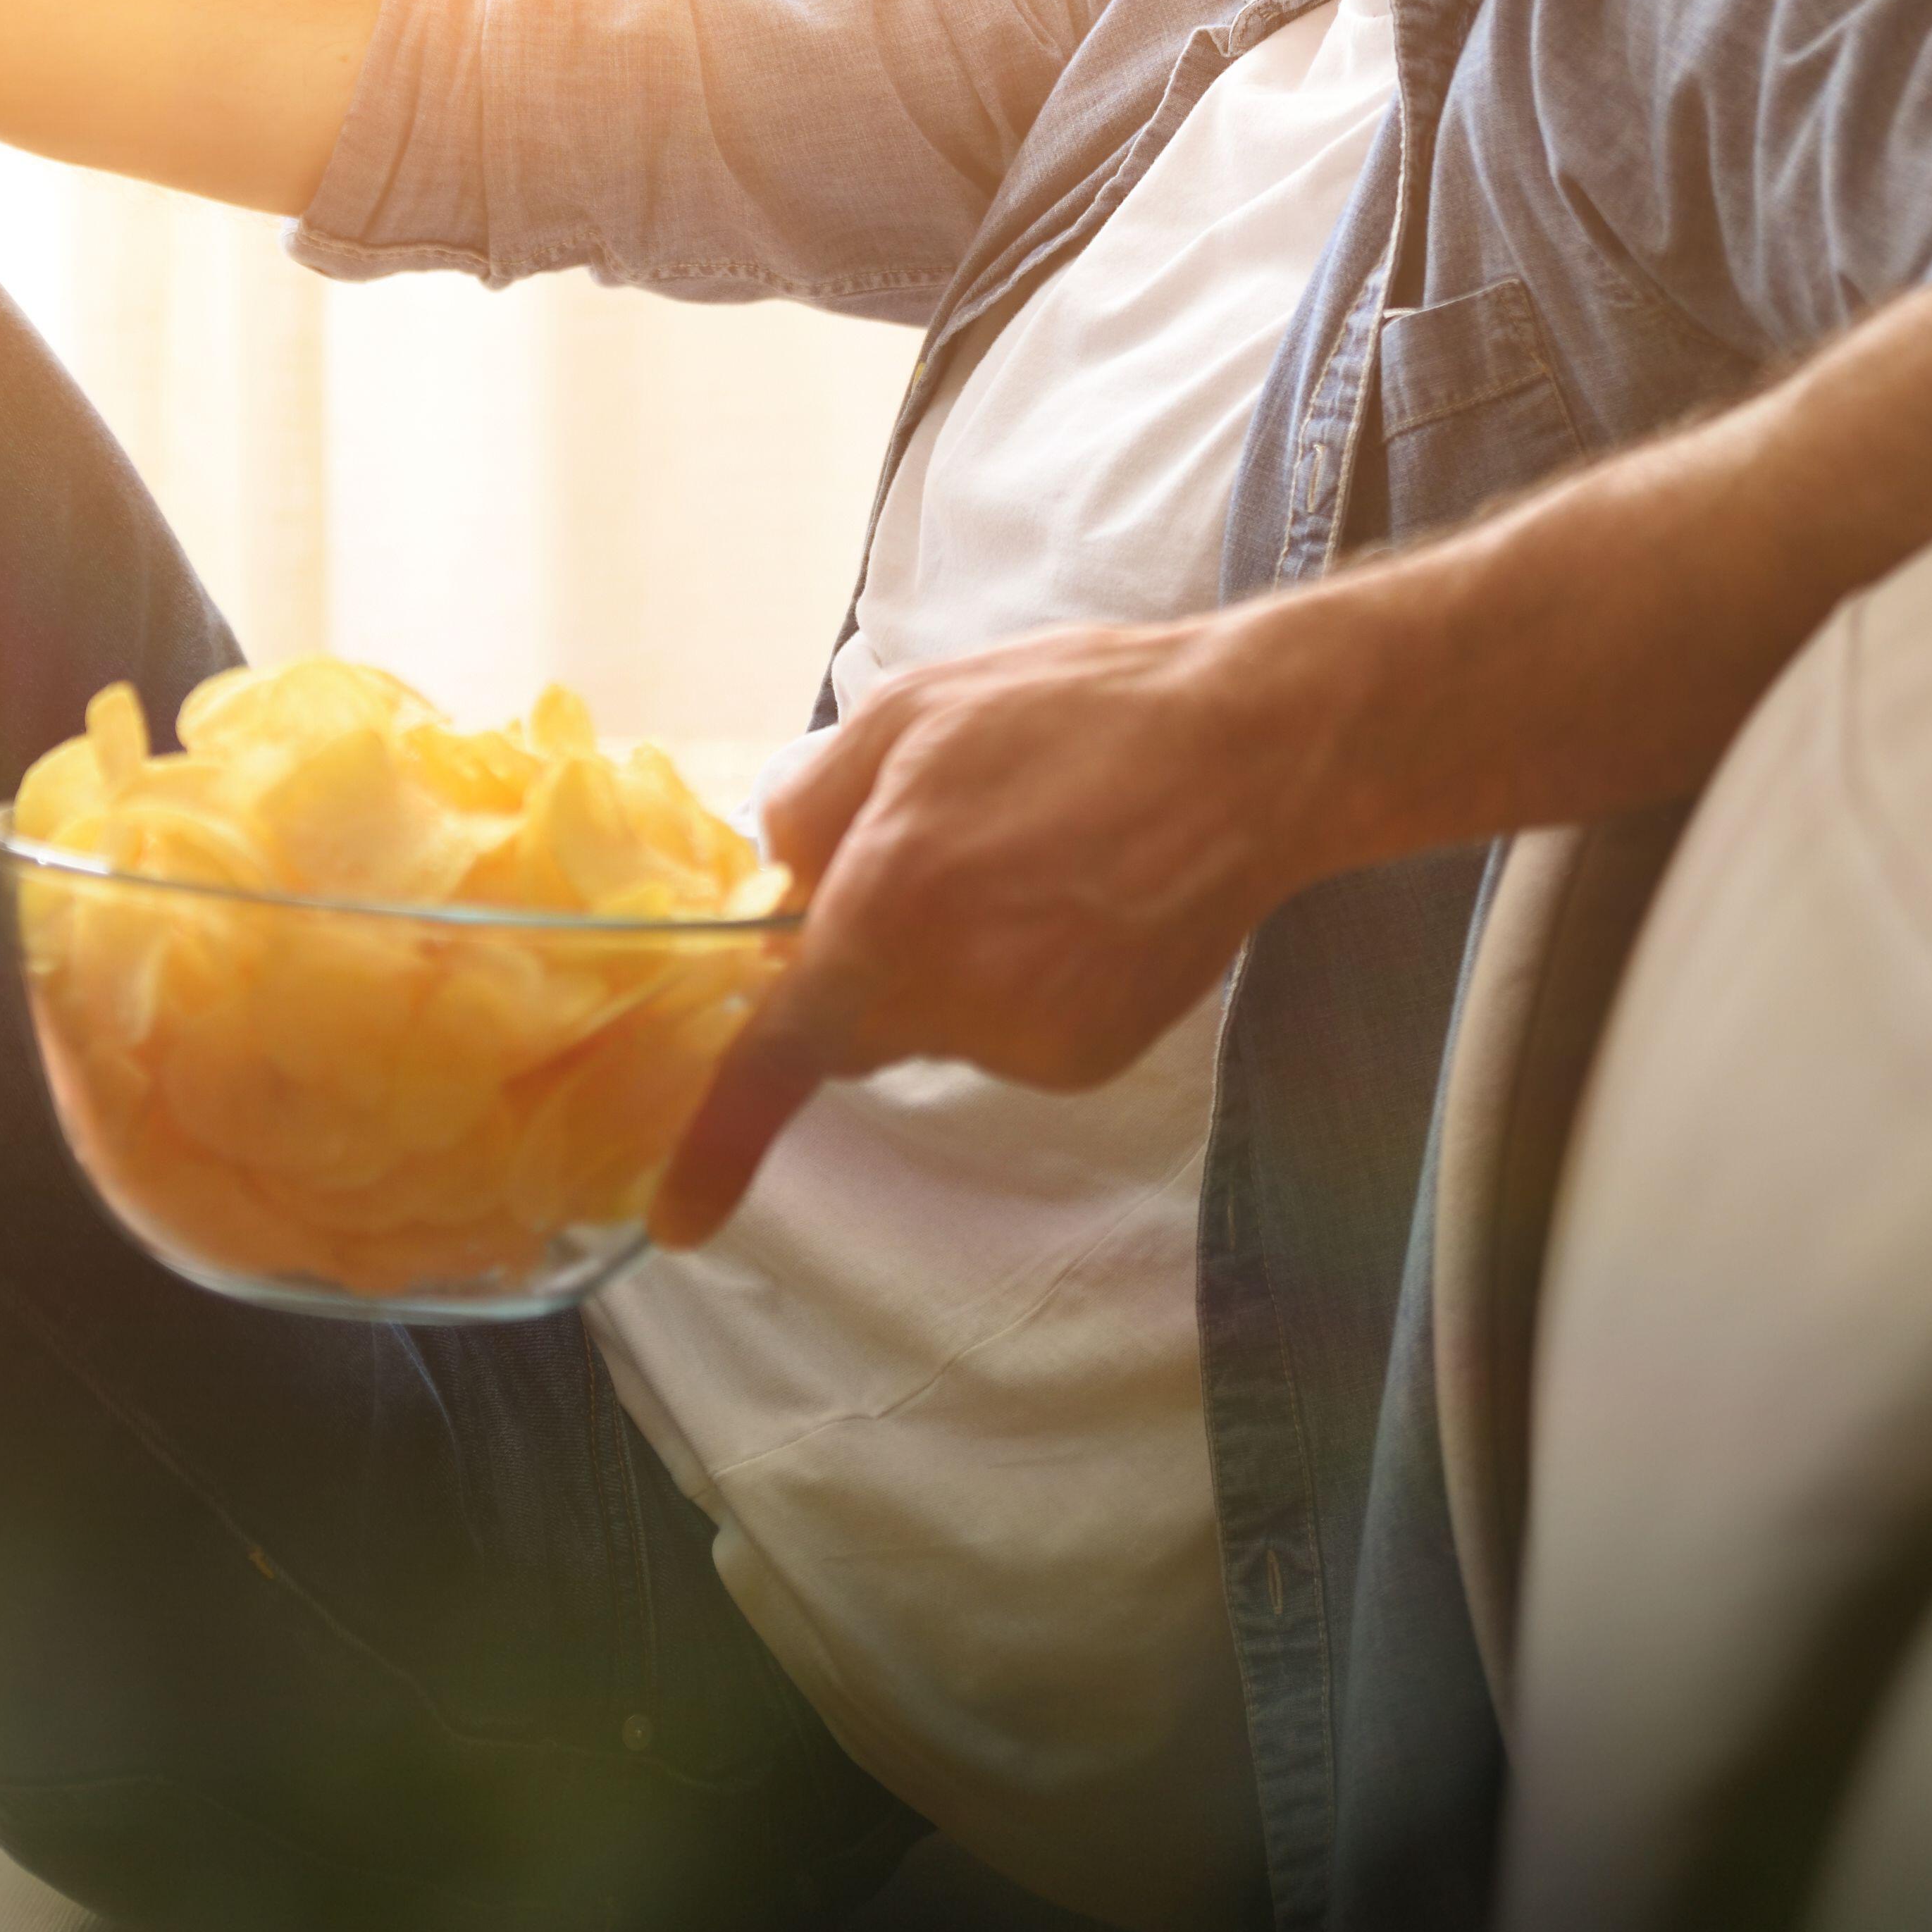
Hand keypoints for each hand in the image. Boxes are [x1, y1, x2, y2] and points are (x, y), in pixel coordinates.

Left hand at [648, 602, 1379, 1246]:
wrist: (1255, 753)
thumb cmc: (1075, 710)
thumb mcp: (910, 711)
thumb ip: (812, 802)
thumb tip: (774, 877)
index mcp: (890, 905)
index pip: (782, 1052)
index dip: (722, 1141)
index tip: (676, 1220)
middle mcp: (953, 993)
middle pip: (848, 1030)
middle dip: (853, 971)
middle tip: (920, 865)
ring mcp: (1028, 1040)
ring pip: (931, 1030)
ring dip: (942, 969)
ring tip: (1024, 864)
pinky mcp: (1086, 1061)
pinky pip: (1003, 1040)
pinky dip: (1014, 988)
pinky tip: (1072, 907)